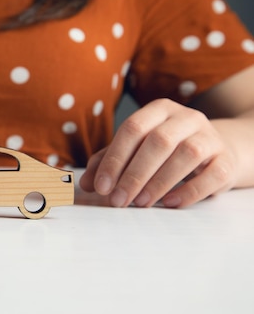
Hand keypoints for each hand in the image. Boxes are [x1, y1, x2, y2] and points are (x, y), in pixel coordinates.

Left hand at [79, 98, 235, 207]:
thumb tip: (86, 183)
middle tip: (118, 201)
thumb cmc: (165, 152)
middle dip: (134, 175)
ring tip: (140, 203)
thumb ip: (108, 162)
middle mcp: (186, 117)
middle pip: (158, 142)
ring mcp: (210, 136)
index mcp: (158, 110)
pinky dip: (188, 191)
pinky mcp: (227, 160)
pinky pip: (211, 175)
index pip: (132, 129)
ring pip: (186, 155)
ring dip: (159, 183)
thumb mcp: (135, 151)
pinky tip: (169, 203)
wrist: (213, 152)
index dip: (114, 159)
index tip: (101, 186)